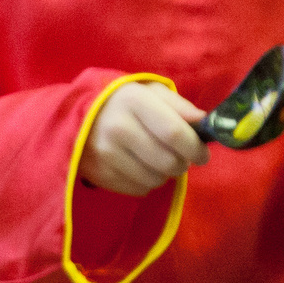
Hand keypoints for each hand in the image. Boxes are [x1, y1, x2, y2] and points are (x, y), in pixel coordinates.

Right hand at [78, 81, 208, 196]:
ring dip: (165, 174)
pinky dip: (147, 182)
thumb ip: (180, 106)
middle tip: (180, 157)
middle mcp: (118, 128)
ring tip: (157, 159)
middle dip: (183, 163)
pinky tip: (140, 167)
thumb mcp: (151, 93)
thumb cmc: (124, 102)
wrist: (78, 115)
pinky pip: (139, 189)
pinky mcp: (100, 175)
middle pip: (168, 161)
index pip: (174, 133)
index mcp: (134, 101)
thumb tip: (204, 123)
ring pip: (155, 179)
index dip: (195, 147)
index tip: (203, 154)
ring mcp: (106, 154)